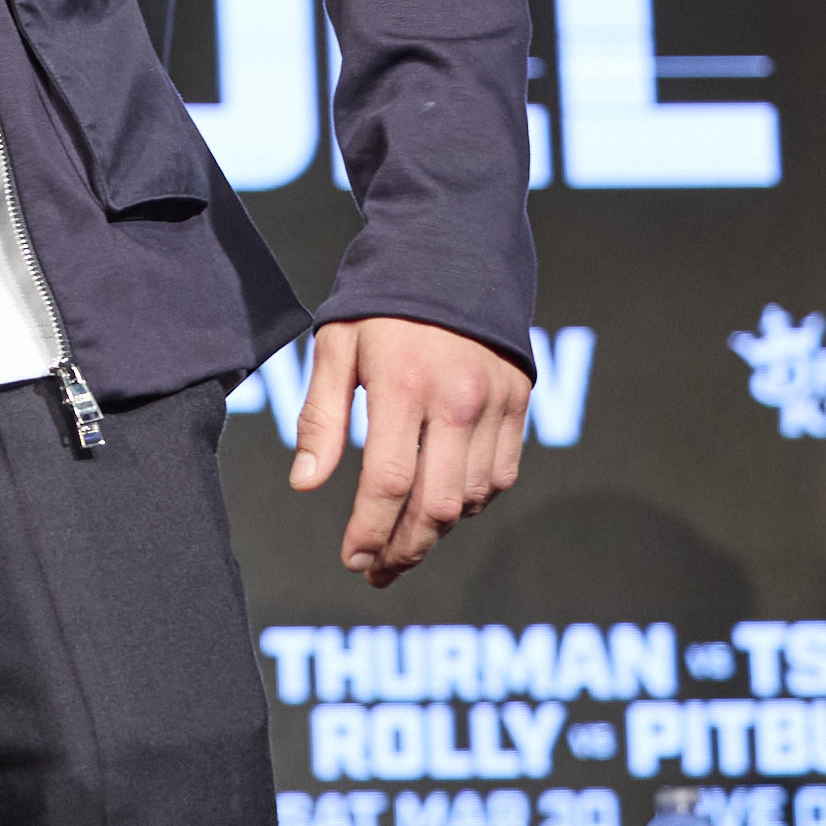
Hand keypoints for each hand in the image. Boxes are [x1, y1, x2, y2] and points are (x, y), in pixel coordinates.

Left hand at [292, 316, 533, 587]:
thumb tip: (304, 483)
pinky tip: (440, 507)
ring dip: (436, 530)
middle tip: (375, 571)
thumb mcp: (334, 347)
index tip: (351, 560)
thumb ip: (319, 419)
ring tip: (400, 542)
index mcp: (403, 385)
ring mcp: (497, 405)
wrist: (451, 253)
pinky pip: (500, 476)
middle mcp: (458, 401)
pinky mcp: (521, 406)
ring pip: (473, 498)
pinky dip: (472, 502)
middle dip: (405, 548)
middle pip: (438, 505)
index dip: (370, 531)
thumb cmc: (380, 304)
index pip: (389, 482)